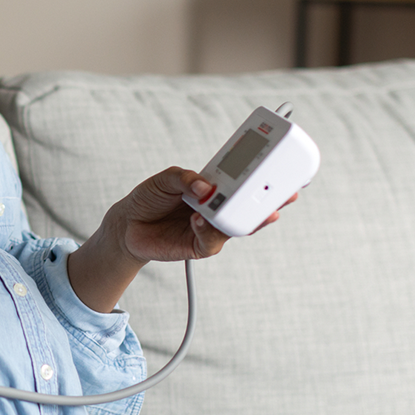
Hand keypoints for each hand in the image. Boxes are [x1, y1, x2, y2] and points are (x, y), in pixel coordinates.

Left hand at [67, 167, 291, 312]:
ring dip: (244, 217)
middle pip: (251, 206)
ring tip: (246, 205)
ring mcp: (212, 228)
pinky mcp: (200, 245)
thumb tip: (205, 186)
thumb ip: (185, 178)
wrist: (128, 225)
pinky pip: (213, 240)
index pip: (245, 182)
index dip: (265, 177)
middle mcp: (218, 208)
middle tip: (286, 193)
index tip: (286, 168)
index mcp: (215, 188)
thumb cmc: (150, 198)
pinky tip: (199, 218)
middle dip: (272, 201)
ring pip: (237, 225)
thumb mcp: (165, 179)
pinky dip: (209, 229)